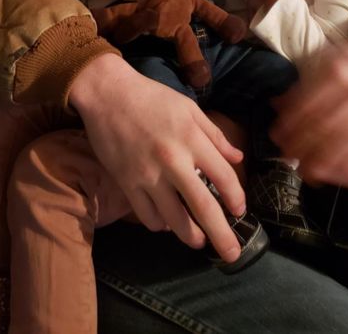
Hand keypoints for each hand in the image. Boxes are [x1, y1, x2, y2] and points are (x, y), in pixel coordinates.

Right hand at [69, 53, 246, 262]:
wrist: (107, 94)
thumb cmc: (151, 97)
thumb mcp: (188, 108)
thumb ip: (214, 134)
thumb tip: (237, 157)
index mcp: (191, 138)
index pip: (223, 177)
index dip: (236, 198)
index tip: (240, 211)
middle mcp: (172, 161)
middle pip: (203, 207)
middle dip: (221, 235)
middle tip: (232, 254)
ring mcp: (148, 175)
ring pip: (174, 219)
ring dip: (190, 235)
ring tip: (198, 241)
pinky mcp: (126, 183)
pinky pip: (147, 215)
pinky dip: (159, 225)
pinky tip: (166, 223)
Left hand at [271, 26, 347, 186]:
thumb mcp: (325, 61)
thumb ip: (302, 86)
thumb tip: (276, 106)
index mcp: (338, 73)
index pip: (308, 107)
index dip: (290, 127)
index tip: (277, 138)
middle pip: (325, 130)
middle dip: (303, 149)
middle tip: (289, 157)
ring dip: (324, 166)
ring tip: (309, 172)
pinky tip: (337, 173)